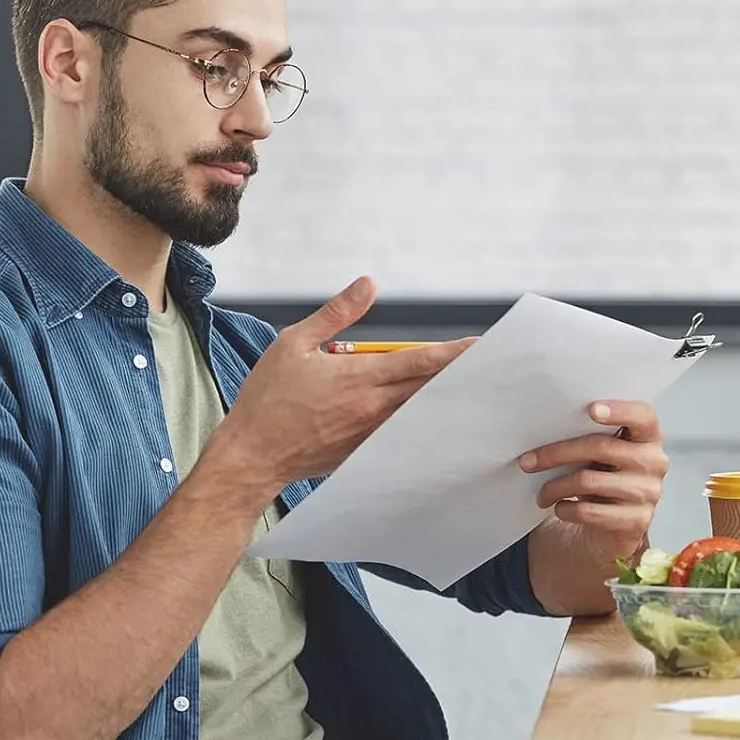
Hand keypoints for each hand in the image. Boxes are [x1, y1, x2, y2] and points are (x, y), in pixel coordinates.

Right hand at [209, 276, 469, 503]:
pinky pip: (401, 435)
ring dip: (443, 400)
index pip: (420, 360)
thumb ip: (337, 313)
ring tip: (469, 387)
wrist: (252, 455)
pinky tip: (433, 419)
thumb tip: (368, 284)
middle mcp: (372, 407)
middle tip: (488, 364)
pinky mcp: (363, 453)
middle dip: (458, 375)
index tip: (481, 345)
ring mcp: (370, 434)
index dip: (454, 353)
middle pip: (429, 388)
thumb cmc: (267, 397)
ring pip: (419, 413)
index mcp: (359, 376)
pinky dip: (419, 424)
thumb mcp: (295, 343)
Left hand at [519, 401, 668, 562]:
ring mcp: (649, 493)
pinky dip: (567, 510)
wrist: (610, 526)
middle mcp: (655, 462)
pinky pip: (591, 512)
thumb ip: (589, 435)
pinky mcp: (637, 522)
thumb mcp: (600, 454)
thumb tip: (544, 426)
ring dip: (555, 487)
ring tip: (541, 493)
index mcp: (649, 436)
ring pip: (589, 481)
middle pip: (601, 447)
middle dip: (557, 453)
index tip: (591, 409)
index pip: (643, 416)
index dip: (619, 410)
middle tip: (527, 461)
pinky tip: (560, 508)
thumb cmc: (601, 476)